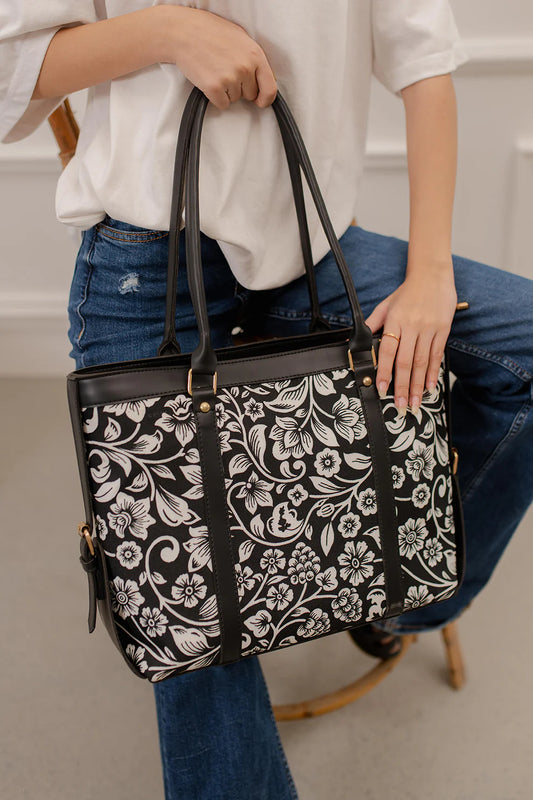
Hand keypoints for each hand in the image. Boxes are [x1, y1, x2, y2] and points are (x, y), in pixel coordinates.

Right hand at [158, 5, 277, 109]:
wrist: (184, 32)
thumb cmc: (210, 32)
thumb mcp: (240, 38)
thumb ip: (253, 59)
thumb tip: (261, 77)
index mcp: (255, 55)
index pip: (270, 89)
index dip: (265, 99)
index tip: (260, 101)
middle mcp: (245, 68)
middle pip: (250, 95)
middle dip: (240, 88)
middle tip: (226, 71)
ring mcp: (230, 78)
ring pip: (234, 99)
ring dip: (226, 90)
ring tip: (216, 70)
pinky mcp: (214, 88)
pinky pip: (222, 104)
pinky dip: (215, 96)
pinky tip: (209, 79)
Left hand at [364, 262, 456, 414]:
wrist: (433, 275)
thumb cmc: (406, 292)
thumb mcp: (386, 305)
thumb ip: (372, 323)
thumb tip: (356, 339)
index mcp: (395, 321)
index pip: (388, 351)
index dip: (384, 371)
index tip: (382, 389)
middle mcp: (413, 326)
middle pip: (406, 362)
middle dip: (403, 386)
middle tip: (401, 405)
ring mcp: (429, 328)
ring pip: (422, 362)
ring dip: (418, 385)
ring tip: (415, 402)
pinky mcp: (443, 330)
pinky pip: (437, 355)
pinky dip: (433, 373)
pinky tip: (430, 386)